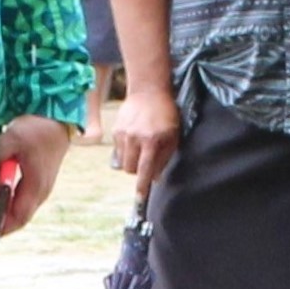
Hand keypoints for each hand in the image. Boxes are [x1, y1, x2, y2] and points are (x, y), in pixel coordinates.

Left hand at [0, 116, 71, 237]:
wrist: (57, 121)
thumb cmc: (35, 129)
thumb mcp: (10, 138)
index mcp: (36, 186)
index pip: (18, 217)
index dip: (0, 228)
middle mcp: (40, 192)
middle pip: (19, 218)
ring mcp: (41, 188)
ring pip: (21, 210)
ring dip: (4, 215)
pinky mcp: (38, 182)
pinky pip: (22, 200)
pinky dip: (8, 204)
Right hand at [110, 85, 181, 199]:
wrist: (148, 91)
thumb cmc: (165, 114)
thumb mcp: (173, 136)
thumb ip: (165, 158)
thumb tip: (156, 178)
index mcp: (151, 141)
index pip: (145, 170)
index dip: (142, 185)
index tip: (140, 197)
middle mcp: (135, 138)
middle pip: (130, 169)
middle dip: (137, 172)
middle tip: (145, 164)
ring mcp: (123, 134)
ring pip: (123, 162)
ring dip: (131, 162)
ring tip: (140, 151)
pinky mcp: (116, 130)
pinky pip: (118, 151)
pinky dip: (125, 151)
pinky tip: (133, 141)